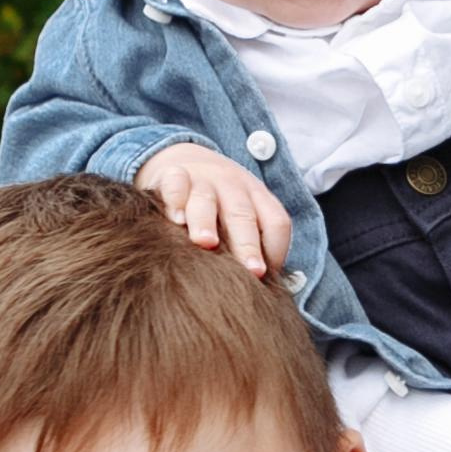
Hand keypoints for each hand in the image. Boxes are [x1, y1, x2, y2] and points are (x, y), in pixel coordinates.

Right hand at [137, 144, 291, 280]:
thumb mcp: (242, 218)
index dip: (276, 249)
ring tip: (206, 242)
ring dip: (206, 221)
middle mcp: (234, 187)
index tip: (266, 278)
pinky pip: (175, 183)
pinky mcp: (173, 174)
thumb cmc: (220, 204)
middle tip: (252, 271)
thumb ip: (254, 246)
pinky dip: (175, 198)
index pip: (276, 222)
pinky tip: (174, 219)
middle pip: (243, 216)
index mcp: (258, 199)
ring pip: (207, 200)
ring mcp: (203, 180)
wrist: (187, 159)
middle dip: (248, 244)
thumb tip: (264, 292)